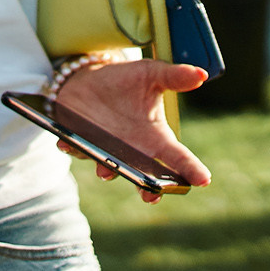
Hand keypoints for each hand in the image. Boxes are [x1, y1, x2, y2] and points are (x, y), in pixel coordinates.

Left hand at [62, 58, 210, 201]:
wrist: (90, 77)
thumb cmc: (127, 80)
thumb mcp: (152, 74)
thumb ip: (174, 77)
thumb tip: (201, 75)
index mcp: (155, 138)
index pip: (178, 158)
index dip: (190, 169)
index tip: (203, 180)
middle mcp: (132, 151)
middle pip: (144, 177)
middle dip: (147, 189)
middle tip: (151, 196)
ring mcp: (105, 150)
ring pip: (106, 167)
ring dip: (106, 169)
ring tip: (106, 170)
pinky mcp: (79, 142)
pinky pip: (75, 148)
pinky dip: (71, 147)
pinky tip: (67, 144)